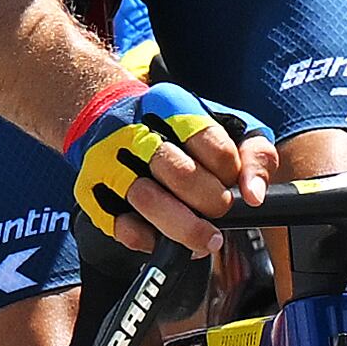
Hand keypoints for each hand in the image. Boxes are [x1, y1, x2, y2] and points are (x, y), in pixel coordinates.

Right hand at [64, 81, 276, 257]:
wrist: (107, 115)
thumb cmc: (177, 131)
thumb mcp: (223, 124)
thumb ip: (254, 154)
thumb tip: (256, 195)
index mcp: (172, 106)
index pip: (213, 143)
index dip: (231, 171)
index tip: (234, 183)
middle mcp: (136, 130)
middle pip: (180, 174)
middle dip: (211, 203)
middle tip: (222, 213)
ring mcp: (109, 160)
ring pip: (147, 200)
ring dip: (183, 228)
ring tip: (204, 239)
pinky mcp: (90, 188)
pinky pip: (119, 224)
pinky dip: (148, 239)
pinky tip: (166, 239)